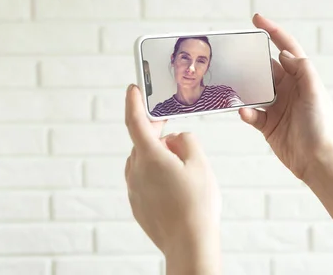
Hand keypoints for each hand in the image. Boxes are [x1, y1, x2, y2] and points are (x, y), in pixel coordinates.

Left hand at [124, 85, 220, 274]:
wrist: (189, 244)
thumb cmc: (197, 204)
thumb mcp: (199, 163)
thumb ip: (186, 141)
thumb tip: (175, 139)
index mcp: (149, 157)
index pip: (135, 121)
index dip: (134, 102)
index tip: (133, 88)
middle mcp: (136, 172)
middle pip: (143, 142)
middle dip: (157, 132)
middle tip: (173, 128)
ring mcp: (134, 190)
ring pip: (144, 161)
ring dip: (159, 155)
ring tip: (185, 166)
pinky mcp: (138, 204)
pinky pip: (145, 179)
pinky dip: (158, 174)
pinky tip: (178, 185)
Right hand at [239, 14, 332, 181]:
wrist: (316, 160)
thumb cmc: (319, 126)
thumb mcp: (315, 92)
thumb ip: (301, 69)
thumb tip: (283, 54)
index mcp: (301, 78)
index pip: (286, 48)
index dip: (273, 32)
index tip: (256, 19)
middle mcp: (288, 89)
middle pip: (266, 68)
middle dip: (251, 60)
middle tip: (234, 54)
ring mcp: (277, 106)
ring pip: (254, 90)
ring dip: (243, 87)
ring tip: (229, 83)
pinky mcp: (267, 124)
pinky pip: (251, 113)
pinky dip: (245, 111)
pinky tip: (244, 112)